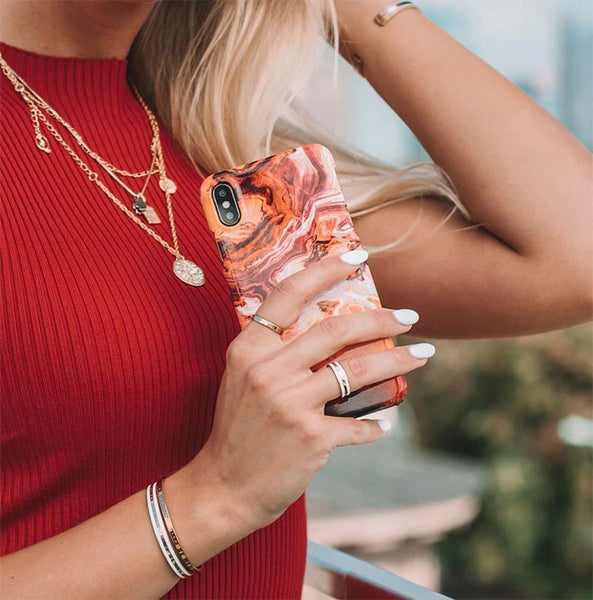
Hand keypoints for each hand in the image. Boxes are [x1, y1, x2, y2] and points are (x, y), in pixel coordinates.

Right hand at [185, 249, 433, 530]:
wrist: (223, 486)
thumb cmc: (237, 429)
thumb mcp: (243, 380)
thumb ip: (274, 352)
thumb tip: (328, 331)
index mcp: (248, 350)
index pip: (289, 295)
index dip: (325, 270)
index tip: (356, 257)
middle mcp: (269, 370)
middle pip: (336, 329)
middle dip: (381, 317)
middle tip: (408, 315)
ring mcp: (291, 403)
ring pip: (358, 370)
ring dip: (398, 360)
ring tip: (423, 354)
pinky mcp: (311, 437)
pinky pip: (358, 423)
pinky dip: (375, 425)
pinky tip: (383, 424)